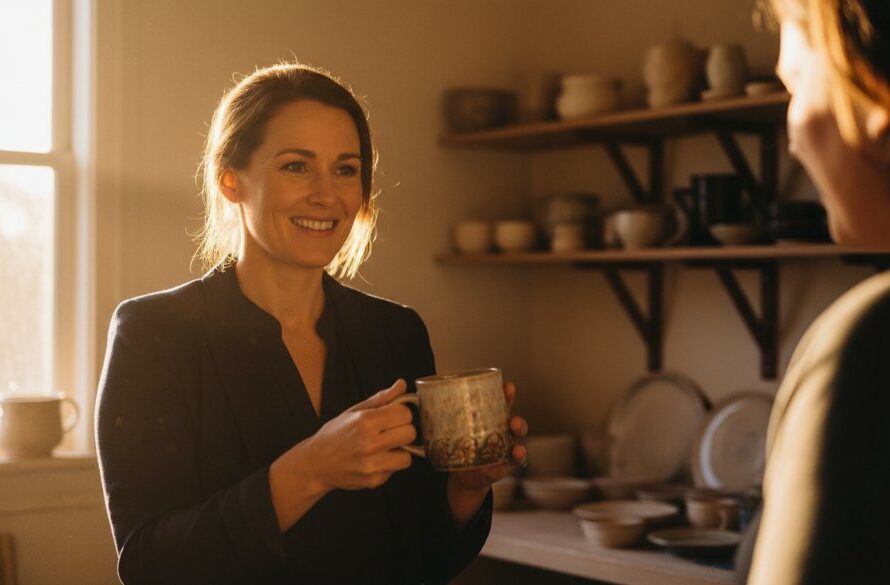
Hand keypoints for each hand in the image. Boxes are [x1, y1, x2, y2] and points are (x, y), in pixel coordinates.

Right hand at [290, 379, 416, 491]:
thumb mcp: (353, 411)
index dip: (401, 413)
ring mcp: (372, 465)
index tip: (394, 416)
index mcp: (365, 421)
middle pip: (410, 433)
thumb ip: (381, 399)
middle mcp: (369, 443)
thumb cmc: (334, 435)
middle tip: (390, 432)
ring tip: (385, 448)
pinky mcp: (373, 481)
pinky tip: (375, 460)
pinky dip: (389, 465)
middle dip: (403, 431)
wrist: (315, 464)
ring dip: (399, 451)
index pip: (405, 413)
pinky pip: (395, 470)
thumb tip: (401, 385)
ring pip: (407, 457)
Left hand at [446, 381, 527, 525]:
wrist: (463, 477)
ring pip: (517, 435)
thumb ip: (439, 417)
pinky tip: (516, 451)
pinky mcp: (504, 463)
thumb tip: (418, 398)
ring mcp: (505, 446)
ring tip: (515, 427)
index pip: (499, 402)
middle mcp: (500, 430)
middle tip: (509, 401)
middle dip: (512, 405)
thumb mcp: (451, 432)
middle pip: (510, 414)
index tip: (506, 385)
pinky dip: (518, 455)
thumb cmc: (458, 449)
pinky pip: (515, 459)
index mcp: (489, 419)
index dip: (505, 393)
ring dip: (519, 429)